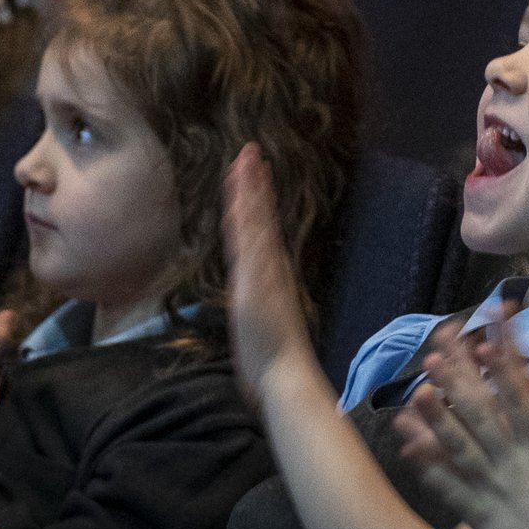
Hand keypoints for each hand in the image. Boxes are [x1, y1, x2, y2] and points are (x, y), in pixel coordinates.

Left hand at [220, 143, 315, 399]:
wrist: (286, 377)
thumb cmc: (275, 361)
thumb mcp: (263, 326)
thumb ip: (261, 308)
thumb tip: (256, 302)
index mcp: (271, 277)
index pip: (261, 232)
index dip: (258, 202)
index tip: (253, 174)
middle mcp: (271, 268)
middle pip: (261, 218)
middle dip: (255, 184)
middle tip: (250, 151)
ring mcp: (265, 272)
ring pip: (256, 222)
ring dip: (251, 189)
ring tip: (246, 159)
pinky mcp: (257, 281)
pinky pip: (250, 240)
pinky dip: (248, 216)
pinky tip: (241, 196)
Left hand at [396, 327, 528, 528]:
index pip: (519, 391)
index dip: (503, 357)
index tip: (488, 330)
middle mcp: (510, 459)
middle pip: (479, 411)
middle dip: (458, 376)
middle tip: (436, 347)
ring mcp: (489, 486)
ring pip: (457, 444)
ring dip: (435, 415)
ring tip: (415, 388)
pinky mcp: (477, 512)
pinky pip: (446, 485)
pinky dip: (425, 464)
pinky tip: (406, 445)